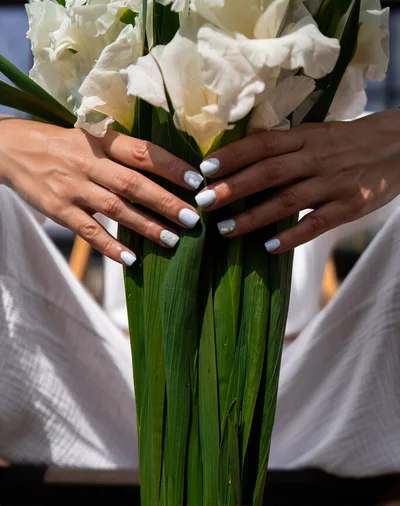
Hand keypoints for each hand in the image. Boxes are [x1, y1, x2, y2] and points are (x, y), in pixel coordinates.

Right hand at [0, 118, 202, 263]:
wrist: (11, 148)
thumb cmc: (62, 144)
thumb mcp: (90, 136)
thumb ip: (122, 151)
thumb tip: (165, 169)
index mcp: (101, 141)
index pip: (142, 152)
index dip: (171, 166)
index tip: (197, 181)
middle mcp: (89, 163)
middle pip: (133, 184)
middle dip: (165, 202)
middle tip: (192, 219)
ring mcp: (73, 187)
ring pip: (115, 209)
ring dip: (145, 226)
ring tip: (171, 240)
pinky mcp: (58, 209)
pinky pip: (88, 231)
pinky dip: (110, 246)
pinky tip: (131, 260)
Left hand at [195, 109, 399, 252]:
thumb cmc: (348, 142)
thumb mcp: (317, 134)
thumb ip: (285, 147)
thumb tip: (240, 159)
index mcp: (306, 137)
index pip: (263, 144)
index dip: (233, 155)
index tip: (204, 168)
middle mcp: (317, 158)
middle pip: (269, 172)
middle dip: (233, 187)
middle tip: (203, 202)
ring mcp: (334, 183)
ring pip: (288, 200)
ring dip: (254, 217)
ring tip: (225, 230)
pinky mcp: (350, 206)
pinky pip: (317, 223)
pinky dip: (292, 236)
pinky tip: (269, 247)